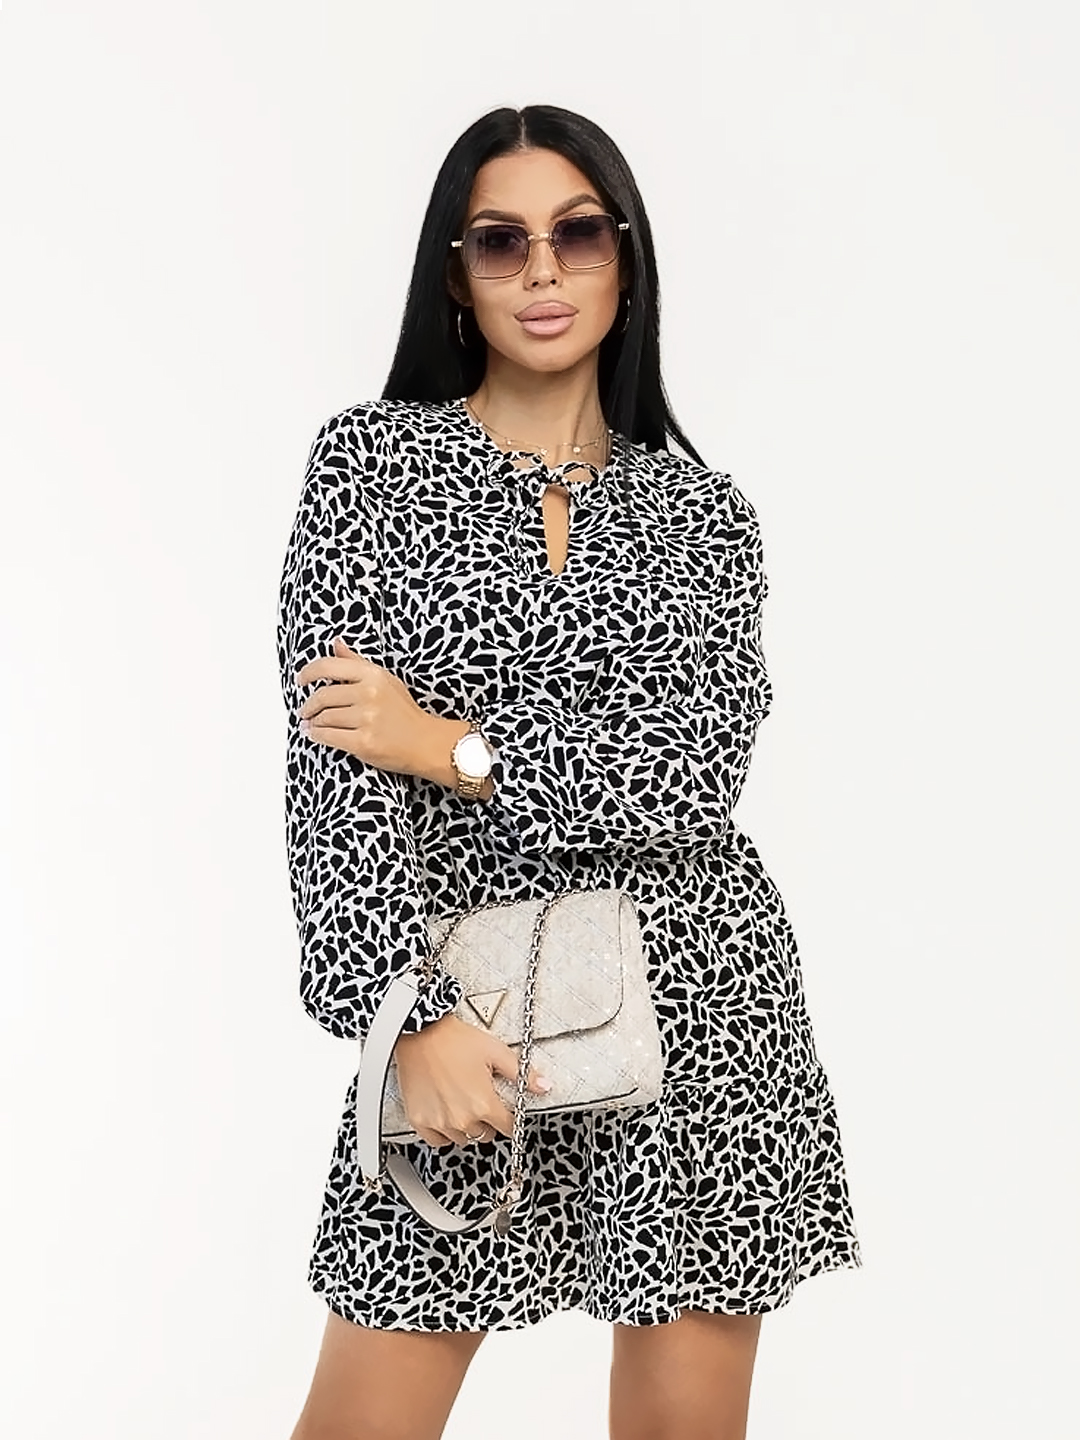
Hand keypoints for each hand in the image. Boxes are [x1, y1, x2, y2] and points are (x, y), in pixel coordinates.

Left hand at [295, 637, 436, 774]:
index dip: (308, 672)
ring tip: (313, 725)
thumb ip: (357, 662)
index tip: (301, 679)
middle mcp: (369, 694)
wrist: (426, 743)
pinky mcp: (363, 742)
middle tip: (305, 710)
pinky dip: (317, 736)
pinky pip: (327, 737)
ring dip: (313, 723)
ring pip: (323, 718)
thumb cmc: (405, 712)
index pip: (328, 666)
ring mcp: (366, 719)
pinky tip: (316, 735)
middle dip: (309, 706)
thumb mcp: (385, 680)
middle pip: (322, 696)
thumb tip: (336, 644)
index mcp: (373, 675)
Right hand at [393, 1013, 552, 1147]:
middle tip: (481, 1102)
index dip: (510, 1120)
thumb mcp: (495, 1052)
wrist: (421, 1033)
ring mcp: (440, 1122)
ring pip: (462, 1139)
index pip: (507, 1128)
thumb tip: (543, 1086)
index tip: (506, 1114)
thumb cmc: (454, 1039)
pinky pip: (437, 1141)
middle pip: (485, 1136)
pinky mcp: (420, 1120)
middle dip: (487, 1122)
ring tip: (463, 1104)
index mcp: (483, 1103)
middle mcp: (462, 1118)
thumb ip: (522, 1073)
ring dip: (466, 1127)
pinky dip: (443, 1133)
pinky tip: (446, 1115)